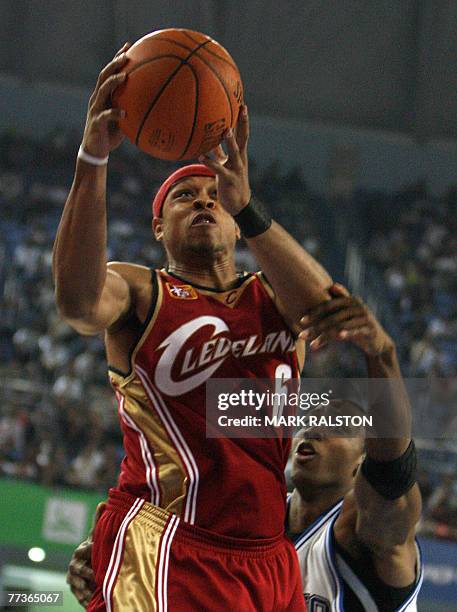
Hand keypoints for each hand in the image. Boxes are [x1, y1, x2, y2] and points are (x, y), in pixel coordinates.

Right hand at [66, 501, 104, 607]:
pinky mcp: (76, 590)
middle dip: (86, 572)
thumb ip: (98, 521)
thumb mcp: (97, 535)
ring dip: (84, 588)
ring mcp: (73, 579)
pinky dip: (84, 599)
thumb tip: (103, 502)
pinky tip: (90, 602)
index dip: (90, 550)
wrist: (88, 564)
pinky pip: (79, 596)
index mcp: (80, 550)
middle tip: (96, 576)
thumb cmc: (95, 547)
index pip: (83, 550)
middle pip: (78, 569)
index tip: (97, 549)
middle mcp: (74, 565)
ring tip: (92, 592)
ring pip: (77, 584)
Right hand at [81, 43, 130, 158]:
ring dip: (113, 82)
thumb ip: (134, 110)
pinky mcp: (96, 122)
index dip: (117, 59)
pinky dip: (114, 113)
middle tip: (126, 55)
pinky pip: (105, 115)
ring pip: (102, 90)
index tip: (129, 46)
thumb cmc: (112, 134)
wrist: (96, 150)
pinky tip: (124, 113)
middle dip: (114, 64)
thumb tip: (155, 105)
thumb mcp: (125, 119)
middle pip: (104, 76)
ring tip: (124, 76)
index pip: (109, 72)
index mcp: (104, 96)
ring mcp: (95, 109)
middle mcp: (98, 99)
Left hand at [199, 105, 250, 214]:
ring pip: (234, 152)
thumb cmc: (230, 183)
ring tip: (226, 131)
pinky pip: (218, 169)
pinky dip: (210, 162)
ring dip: (230, 142)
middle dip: (243, 123)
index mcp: (239, 154)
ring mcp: (236, 169)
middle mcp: (240, 159)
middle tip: (242, 108)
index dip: (242, 119)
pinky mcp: (228, 179)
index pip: (242, 133)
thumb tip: (207, 142)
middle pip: (243, 138)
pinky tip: (200, 157)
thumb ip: (217, 153)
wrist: (239, 205)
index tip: (242, 104)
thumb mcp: (225, 165)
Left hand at [299, 283, 394, 355]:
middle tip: (301, 336)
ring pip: (340, 326)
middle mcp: (358, 306)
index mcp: (350, 300)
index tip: (301, 321)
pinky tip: (338, 337)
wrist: (378, 341)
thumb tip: (332, 285)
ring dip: (324, 336)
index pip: (328, 305)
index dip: (314, 313)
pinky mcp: (370, 329)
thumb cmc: (357, 324)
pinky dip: (347, 333)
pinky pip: (356, 331)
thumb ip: (340, 299)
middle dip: (315, 327)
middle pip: (332, 317)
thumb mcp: (349, 312)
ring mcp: (364, 317)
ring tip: (312, 345)